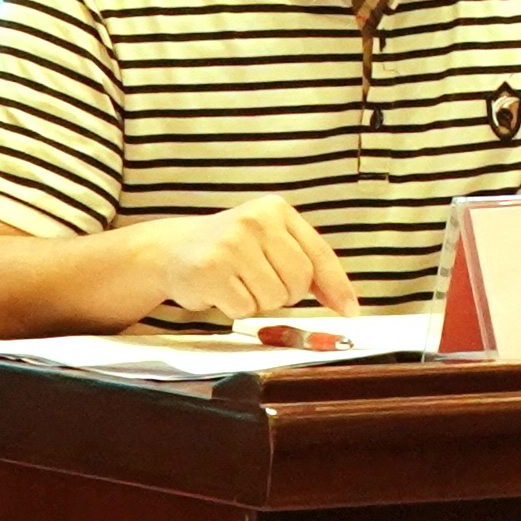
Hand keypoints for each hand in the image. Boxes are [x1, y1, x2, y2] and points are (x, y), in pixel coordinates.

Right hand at [131, 198, 346, 320]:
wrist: (172, 249)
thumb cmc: (228, 249)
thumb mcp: (267, 240)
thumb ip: (303, 261)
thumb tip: (342, 300)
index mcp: (276, 210)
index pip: (319, 254)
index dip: (337, 286)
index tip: (349, 310)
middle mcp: (256, 221)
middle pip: (300, 281)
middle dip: (286, 293)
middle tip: (260, 283)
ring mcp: (233, 243)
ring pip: (274, 298)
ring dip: (258, 301)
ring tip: (237, 283)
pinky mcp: (212, 269)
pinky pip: (245, 308)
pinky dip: (235, 308)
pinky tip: (221, 289)